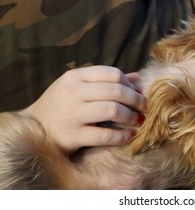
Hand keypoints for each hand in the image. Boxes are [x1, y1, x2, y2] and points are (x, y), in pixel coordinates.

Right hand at [21, 66, 145, 152]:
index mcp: (75, 77)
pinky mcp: (73, 136)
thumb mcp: (79, 86)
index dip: (129, 83)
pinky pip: (105, 136)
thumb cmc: (61, 104)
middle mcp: (73, 93)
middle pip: (116, 91)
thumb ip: (107, 81)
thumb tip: (138, 79)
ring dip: (131, 117)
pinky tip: (129, 135)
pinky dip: (122, 136)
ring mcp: (72, 115)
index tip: (137, 92)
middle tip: (144, 107)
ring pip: (113, 111)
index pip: (112, 73)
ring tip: (138, 120)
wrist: (34, 127)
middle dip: (136, 100)